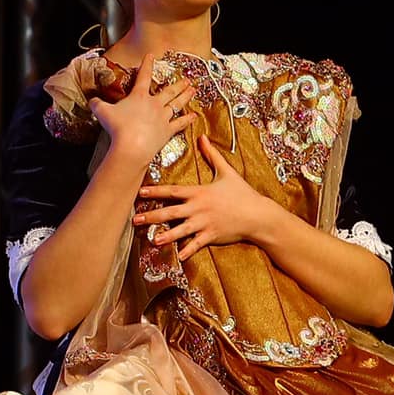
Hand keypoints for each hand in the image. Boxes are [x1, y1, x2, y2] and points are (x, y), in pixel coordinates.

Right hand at [89, 60, 194, 168]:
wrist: (131, 146)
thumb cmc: (117, 128)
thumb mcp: (102, 112)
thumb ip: (98, 104)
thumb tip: (92, 100)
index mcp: (139, 96)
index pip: (144, 76)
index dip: (147, 65)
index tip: (152, 56)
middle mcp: (154, 104)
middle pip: (168, 90)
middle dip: (177, 83)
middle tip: (186, 78)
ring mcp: (163, 117)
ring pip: (177, 104)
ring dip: (185, 96)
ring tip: (193, 90)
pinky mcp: (167, 131)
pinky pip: (180, 123)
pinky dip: (188, 120)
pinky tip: (195, 116)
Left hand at [134, 138, 284, 261]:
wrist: (257, 214)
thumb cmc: (242, 193)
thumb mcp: (227, 172)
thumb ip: (212, 155)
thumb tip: (203, 137)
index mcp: (199, 192)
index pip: (173, 191)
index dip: (155, 191)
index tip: (140, 192)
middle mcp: (199, 208)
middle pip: (171, 212)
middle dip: (152, 215)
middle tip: (136, 219)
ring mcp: (205, 223)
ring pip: (181, 230)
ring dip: (166, 236)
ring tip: (153, 240)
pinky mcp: (212, 235)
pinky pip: (197, 244)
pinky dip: (188, 251)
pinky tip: (178, 257)